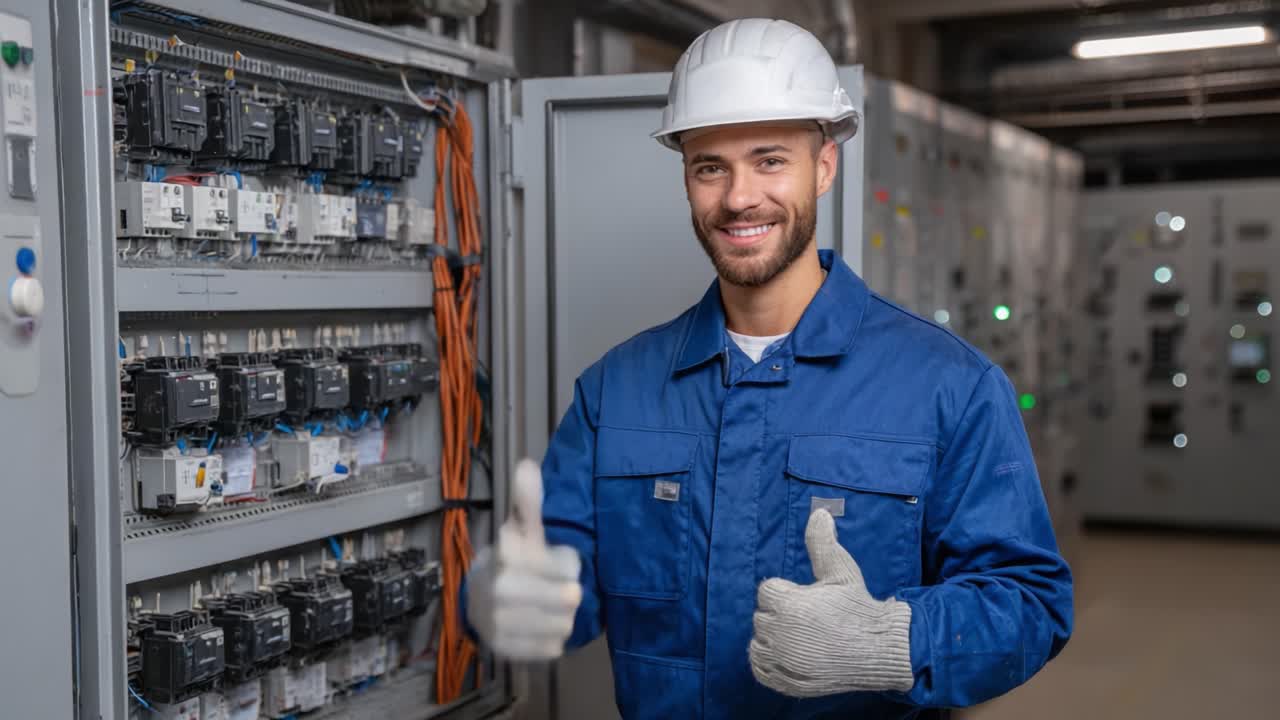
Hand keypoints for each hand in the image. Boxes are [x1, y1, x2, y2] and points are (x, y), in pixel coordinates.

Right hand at [466, 459, 582, 660]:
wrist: (482, 602)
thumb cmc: (513, 562)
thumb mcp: (523, 531)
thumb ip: (529, 503)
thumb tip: (527, 465)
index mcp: (503, 557)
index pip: (552, 562)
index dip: (562, 563)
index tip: (561, 560)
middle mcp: (496, 590)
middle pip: (560, 597)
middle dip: (568, 593)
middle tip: (569, 590)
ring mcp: (497, 622)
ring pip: (561, 624)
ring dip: (564, 617)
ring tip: (555, 608)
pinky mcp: (505, 649)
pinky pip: (551, 648)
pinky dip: (554, 638)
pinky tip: (546, 626)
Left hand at [749, 509, 913, 696]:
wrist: (880, 649)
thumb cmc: (859, 607)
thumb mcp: (841, 571)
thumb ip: (822, 543)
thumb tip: (819, 512)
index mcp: (789, 605)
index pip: (766, 591)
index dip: (786, 592)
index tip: (807, 598)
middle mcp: (781, 634)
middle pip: (761, 617)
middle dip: (780, 614)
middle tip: (809, 618)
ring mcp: (782, 660)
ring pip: (758, 643)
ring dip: (772, 639)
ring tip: (802, 636)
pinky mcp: (786, 682)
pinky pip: (760, 669)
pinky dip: (768, 663)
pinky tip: (789, 654)